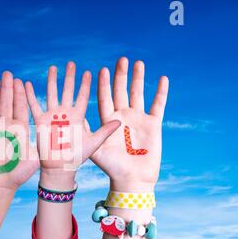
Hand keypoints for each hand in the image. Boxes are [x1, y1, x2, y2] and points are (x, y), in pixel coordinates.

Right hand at [0, 71, 38, 190]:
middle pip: (6, 103)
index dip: (20, 94)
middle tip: (8, 73)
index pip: (20, 107)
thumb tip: (61, 136)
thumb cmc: (18, 173)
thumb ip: (44, 145)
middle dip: (7, 88)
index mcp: (19, 129)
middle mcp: (5, 127)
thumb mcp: (35, 157)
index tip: (21, 80)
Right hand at [25, 62, 120, 180]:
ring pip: (51, 94)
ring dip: (51, 81)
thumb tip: (121, 121)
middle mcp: (64, 113)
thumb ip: (105, 131)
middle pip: (67, 91)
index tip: (88, 72)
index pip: (82, 96)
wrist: (59, 167)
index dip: (85, 85)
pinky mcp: (40, 121)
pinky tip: (26, 84)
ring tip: (52, 67)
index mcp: (77, 116)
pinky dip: (29, 95)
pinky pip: (34, 106)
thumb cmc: (77, 157)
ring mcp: (52, 116)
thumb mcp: (94, 142)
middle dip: (69, 77)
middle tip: (71, 63)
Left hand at [90, 57, 168, 190]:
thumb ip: (88, 133)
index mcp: (108, 121)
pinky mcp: (153, 124)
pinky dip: (161, 92)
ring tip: (138, 63)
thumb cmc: (112, 167)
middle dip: (121, 76)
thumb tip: (75, 118)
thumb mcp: (95, 149)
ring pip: (139, 94)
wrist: (132, 179)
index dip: (103, 84)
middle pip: (121, 91)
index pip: (105, 98)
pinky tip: (162, 79)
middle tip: (121, 59)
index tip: (101, 70)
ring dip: (139, 79)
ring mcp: (139, 119)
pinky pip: (158, 105)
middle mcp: (123, 116)